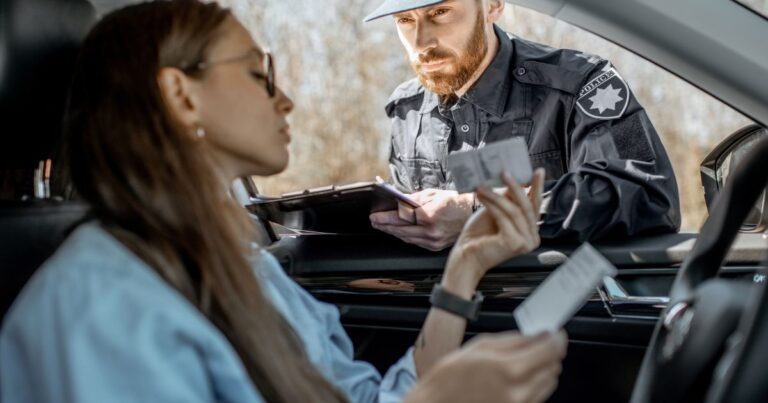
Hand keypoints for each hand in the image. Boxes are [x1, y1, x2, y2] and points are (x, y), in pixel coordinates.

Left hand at [369, 189, 473, 250]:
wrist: (473, 213)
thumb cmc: (455, 202)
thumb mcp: (433, 194)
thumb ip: (414, 200)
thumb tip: (398, 202)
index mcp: (429, 215)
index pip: (400, 217)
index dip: (385, 218)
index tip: (375, 216)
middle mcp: (431, 231)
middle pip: (400, 230)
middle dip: (385, 225)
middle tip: (375, 221)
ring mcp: (433, 240)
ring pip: (406, 238)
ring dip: (393, 232)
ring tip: (383, 226)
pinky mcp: (435, 246)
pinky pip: (415, 242)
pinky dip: (405, 237)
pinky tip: (398, 232)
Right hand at [405, 330, 567, 402]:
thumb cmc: (450, 379)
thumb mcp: (478, 348)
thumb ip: (513, 340)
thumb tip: (538, 335)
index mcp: (509, 369)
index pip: (551, 350)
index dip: (557, 338)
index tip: (556, 333)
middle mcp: (519, 392)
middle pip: (553, 367)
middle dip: (549, 353)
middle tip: (537, 345)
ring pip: (549, 383)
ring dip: (543, 369)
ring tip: (523, 363)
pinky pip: (539, 397)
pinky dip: (534, 385)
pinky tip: (516, 379)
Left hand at [444, 168, 544, 289]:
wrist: (466, 256)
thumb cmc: (479, 235)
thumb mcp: (496, 212)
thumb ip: (508, 201)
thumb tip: (515, 180)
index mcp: (531, 231)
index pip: (535, 206)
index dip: (537, 188)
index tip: (538, 171)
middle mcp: (532, 239)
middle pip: (527, 207)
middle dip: (516, 187)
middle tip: (505, 172)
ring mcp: (525, 242)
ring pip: (514, 210)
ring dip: (497, 195)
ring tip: (483, 186)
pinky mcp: (514, 243)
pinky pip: (504, 217)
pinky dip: (492, 204)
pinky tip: (481, 196)